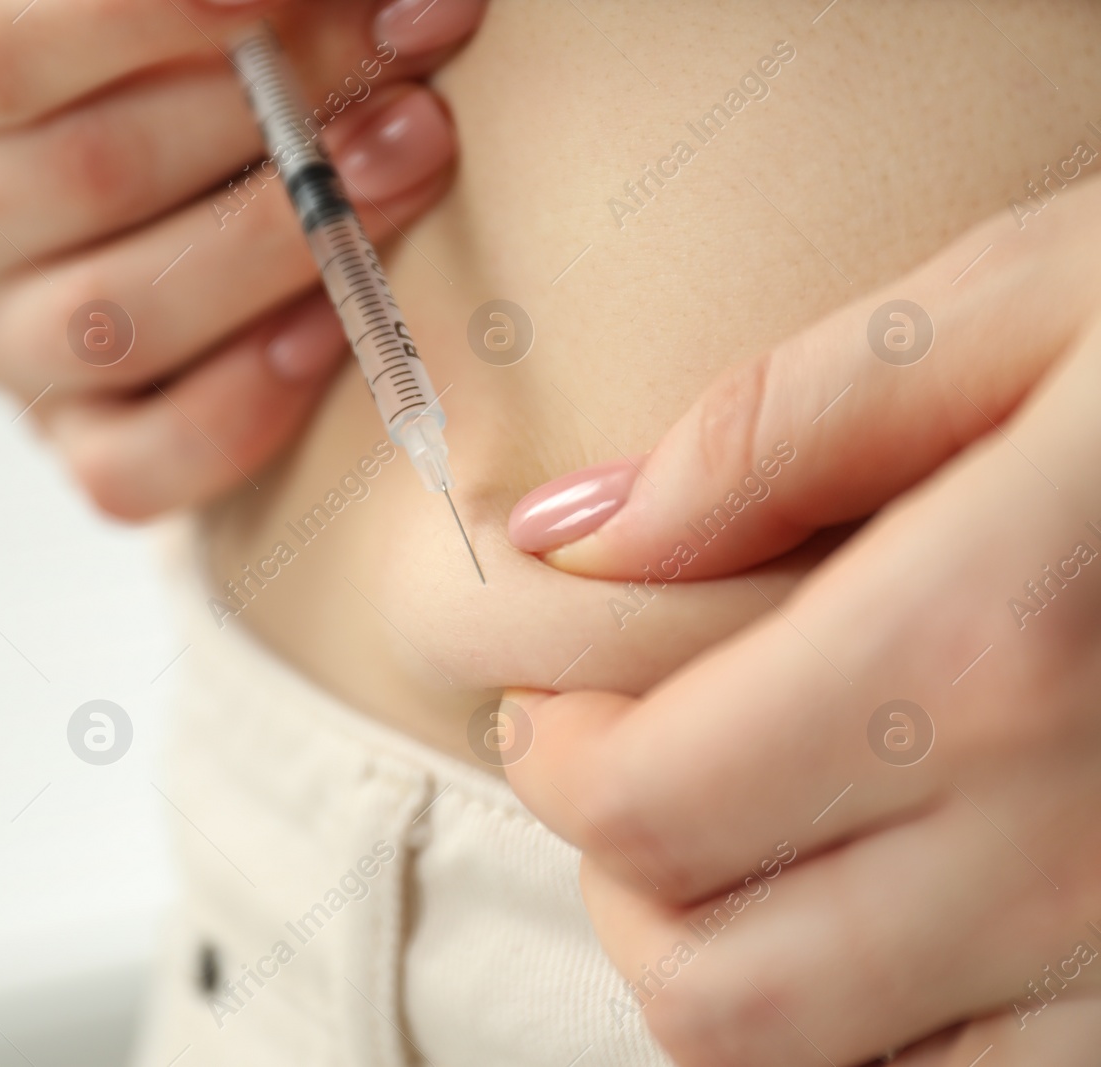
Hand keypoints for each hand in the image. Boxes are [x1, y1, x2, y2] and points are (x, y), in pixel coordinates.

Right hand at [0, 0, 482, 517]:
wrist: (147, 171)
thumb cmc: (144, 53)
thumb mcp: (138, 6)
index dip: (149, 16)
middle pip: (88, 176)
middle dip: (272, 105)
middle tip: (404, 45)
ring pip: (122, 319)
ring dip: (286, 235)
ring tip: (409, 153)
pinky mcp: (75, 446)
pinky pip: (142, 464)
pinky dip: (247, 398)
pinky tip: (333, 319)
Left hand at [502, 179, 1100, 1063]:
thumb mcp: (1043, 302)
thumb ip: (781, 426)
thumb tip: (566, 531)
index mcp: (992, 648)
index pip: (646, 806)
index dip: (556, 766)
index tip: (555, 710)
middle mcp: (1074, 848)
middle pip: (713, 986)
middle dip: (622, 886)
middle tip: (626, 779)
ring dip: (735, 977)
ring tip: (746, 848)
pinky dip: (885, 1039)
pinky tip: (892, 916)